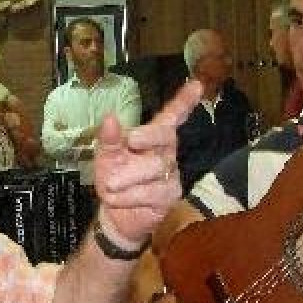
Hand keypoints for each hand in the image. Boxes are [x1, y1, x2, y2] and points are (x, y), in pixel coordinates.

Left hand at [92, 80, 201, 246]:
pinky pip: (150, 192)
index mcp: (152, 137)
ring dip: (126, 176)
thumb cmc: (115, 180)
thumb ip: (109, 140)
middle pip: (165, 136)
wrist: (116, 217)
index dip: (184, 101)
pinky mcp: (171, 196)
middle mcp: (166, 152)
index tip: (196, 84)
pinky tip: (117, 198)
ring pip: (154, 167)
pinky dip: (128, 195)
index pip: (171, 116)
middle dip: (149, 136)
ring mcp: (171, 174)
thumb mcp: (106, 158)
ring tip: (110, 185)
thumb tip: (110, 118)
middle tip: (132, 141)